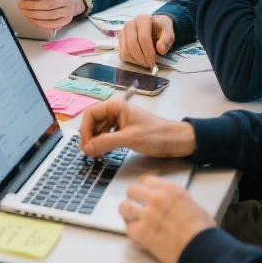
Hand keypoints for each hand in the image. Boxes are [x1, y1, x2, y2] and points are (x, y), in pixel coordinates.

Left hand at [18, 0, 83, 30]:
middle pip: (48, 5)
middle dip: (32, 6)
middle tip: (21, 5)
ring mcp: (69, 11)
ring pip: (50, 16)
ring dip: (34, 15)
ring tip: (25, 13)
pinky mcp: (67, 20)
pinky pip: (53, 25)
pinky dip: (41, 23)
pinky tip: (33, 20)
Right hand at [79, 100, 196, 158]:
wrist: (177, 141)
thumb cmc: (157, 135)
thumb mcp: (129, 139)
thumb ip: (106, 142)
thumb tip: (86, 148)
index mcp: (116, 107)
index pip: (90, 114)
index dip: (85, 130)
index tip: (85, 146)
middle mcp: (116, 112)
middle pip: (93, 123)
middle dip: (89, 137)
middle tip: (89, 153)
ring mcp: (120, 122)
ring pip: (99, 131)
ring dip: (96, 142)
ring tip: (96, 155)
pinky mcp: (124, 131)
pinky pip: (107, 136)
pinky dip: (103, 144)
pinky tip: (104, 153)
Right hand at [119, 14, 174, 68]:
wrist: (154, 26)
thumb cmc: (161, 30)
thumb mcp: (168, 33)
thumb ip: (166, 40)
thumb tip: (160, 50)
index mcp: (142, 20)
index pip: (143, 38)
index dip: (148, 52)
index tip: (153, 62)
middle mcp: (130, 24)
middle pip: (132, 45)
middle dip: (141, 58)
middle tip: (149, 65)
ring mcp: (123, 32)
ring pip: (126, 51)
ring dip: (136, 61)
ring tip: (145, 62)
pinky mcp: (120, 40)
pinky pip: (122, 54)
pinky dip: (131, 60)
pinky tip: (140, 60)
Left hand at [119, 175, 216, 262]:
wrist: (203, 249)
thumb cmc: (202, 231)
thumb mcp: (192, 204)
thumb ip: (175, 200)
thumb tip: (168, 202)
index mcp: (170, 190)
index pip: (146, 180)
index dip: (142, 187)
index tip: (141, 191)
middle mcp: (156, 199)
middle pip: (132, 190)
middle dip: (132, 198)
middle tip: (135, 205)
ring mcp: (147, 215)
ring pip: (124, 207)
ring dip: (128, 213)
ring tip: (132, 218)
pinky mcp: (142, 233)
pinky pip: (128, 228)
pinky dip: (132, 230)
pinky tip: (138, 232)